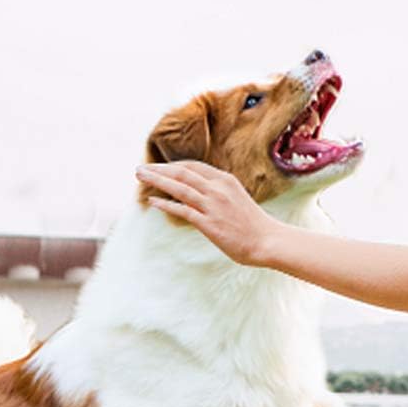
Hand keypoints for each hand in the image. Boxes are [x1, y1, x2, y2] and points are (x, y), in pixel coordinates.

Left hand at [134, 160, 278, 265]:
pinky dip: (165, 204)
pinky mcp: (209, 223)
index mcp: (225, 179)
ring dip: (157, 180)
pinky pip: (182, 210)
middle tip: (140, 168)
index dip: (172, 165)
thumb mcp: (236, 198)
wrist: (268, 241)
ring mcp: (213, 205)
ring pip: (179, 187)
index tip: (158, 167)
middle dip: (158, 169)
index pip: (193, 166)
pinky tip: (152, 201)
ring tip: (140, 177)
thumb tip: (199, 191)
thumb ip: (218, 192)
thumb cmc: (253, 224)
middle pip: (182, 172)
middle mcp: (218, 188)